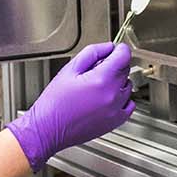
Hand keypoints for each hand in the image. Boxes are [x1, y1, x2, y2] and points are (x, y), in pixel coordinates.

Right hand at [7, 42, 134, 170]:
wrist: (47, 129)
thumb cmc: (54, 103)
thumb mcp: (69, 69)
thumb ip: (92, 53)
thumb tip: (107, 48)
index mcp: (101, 80)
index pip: (124, 56)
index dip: (120, 49)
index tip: (117, 49)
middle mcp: (112, 95)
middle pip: (125, 70)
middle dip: (115, 65)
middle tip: (97, 68)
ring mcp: (115, 110)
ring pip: (127, 87)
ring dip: (118, 82)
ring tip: (98, 85)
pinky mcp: (115, 122)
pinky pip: (128, 105)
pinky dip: (122, 99)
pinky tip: (108, 98)